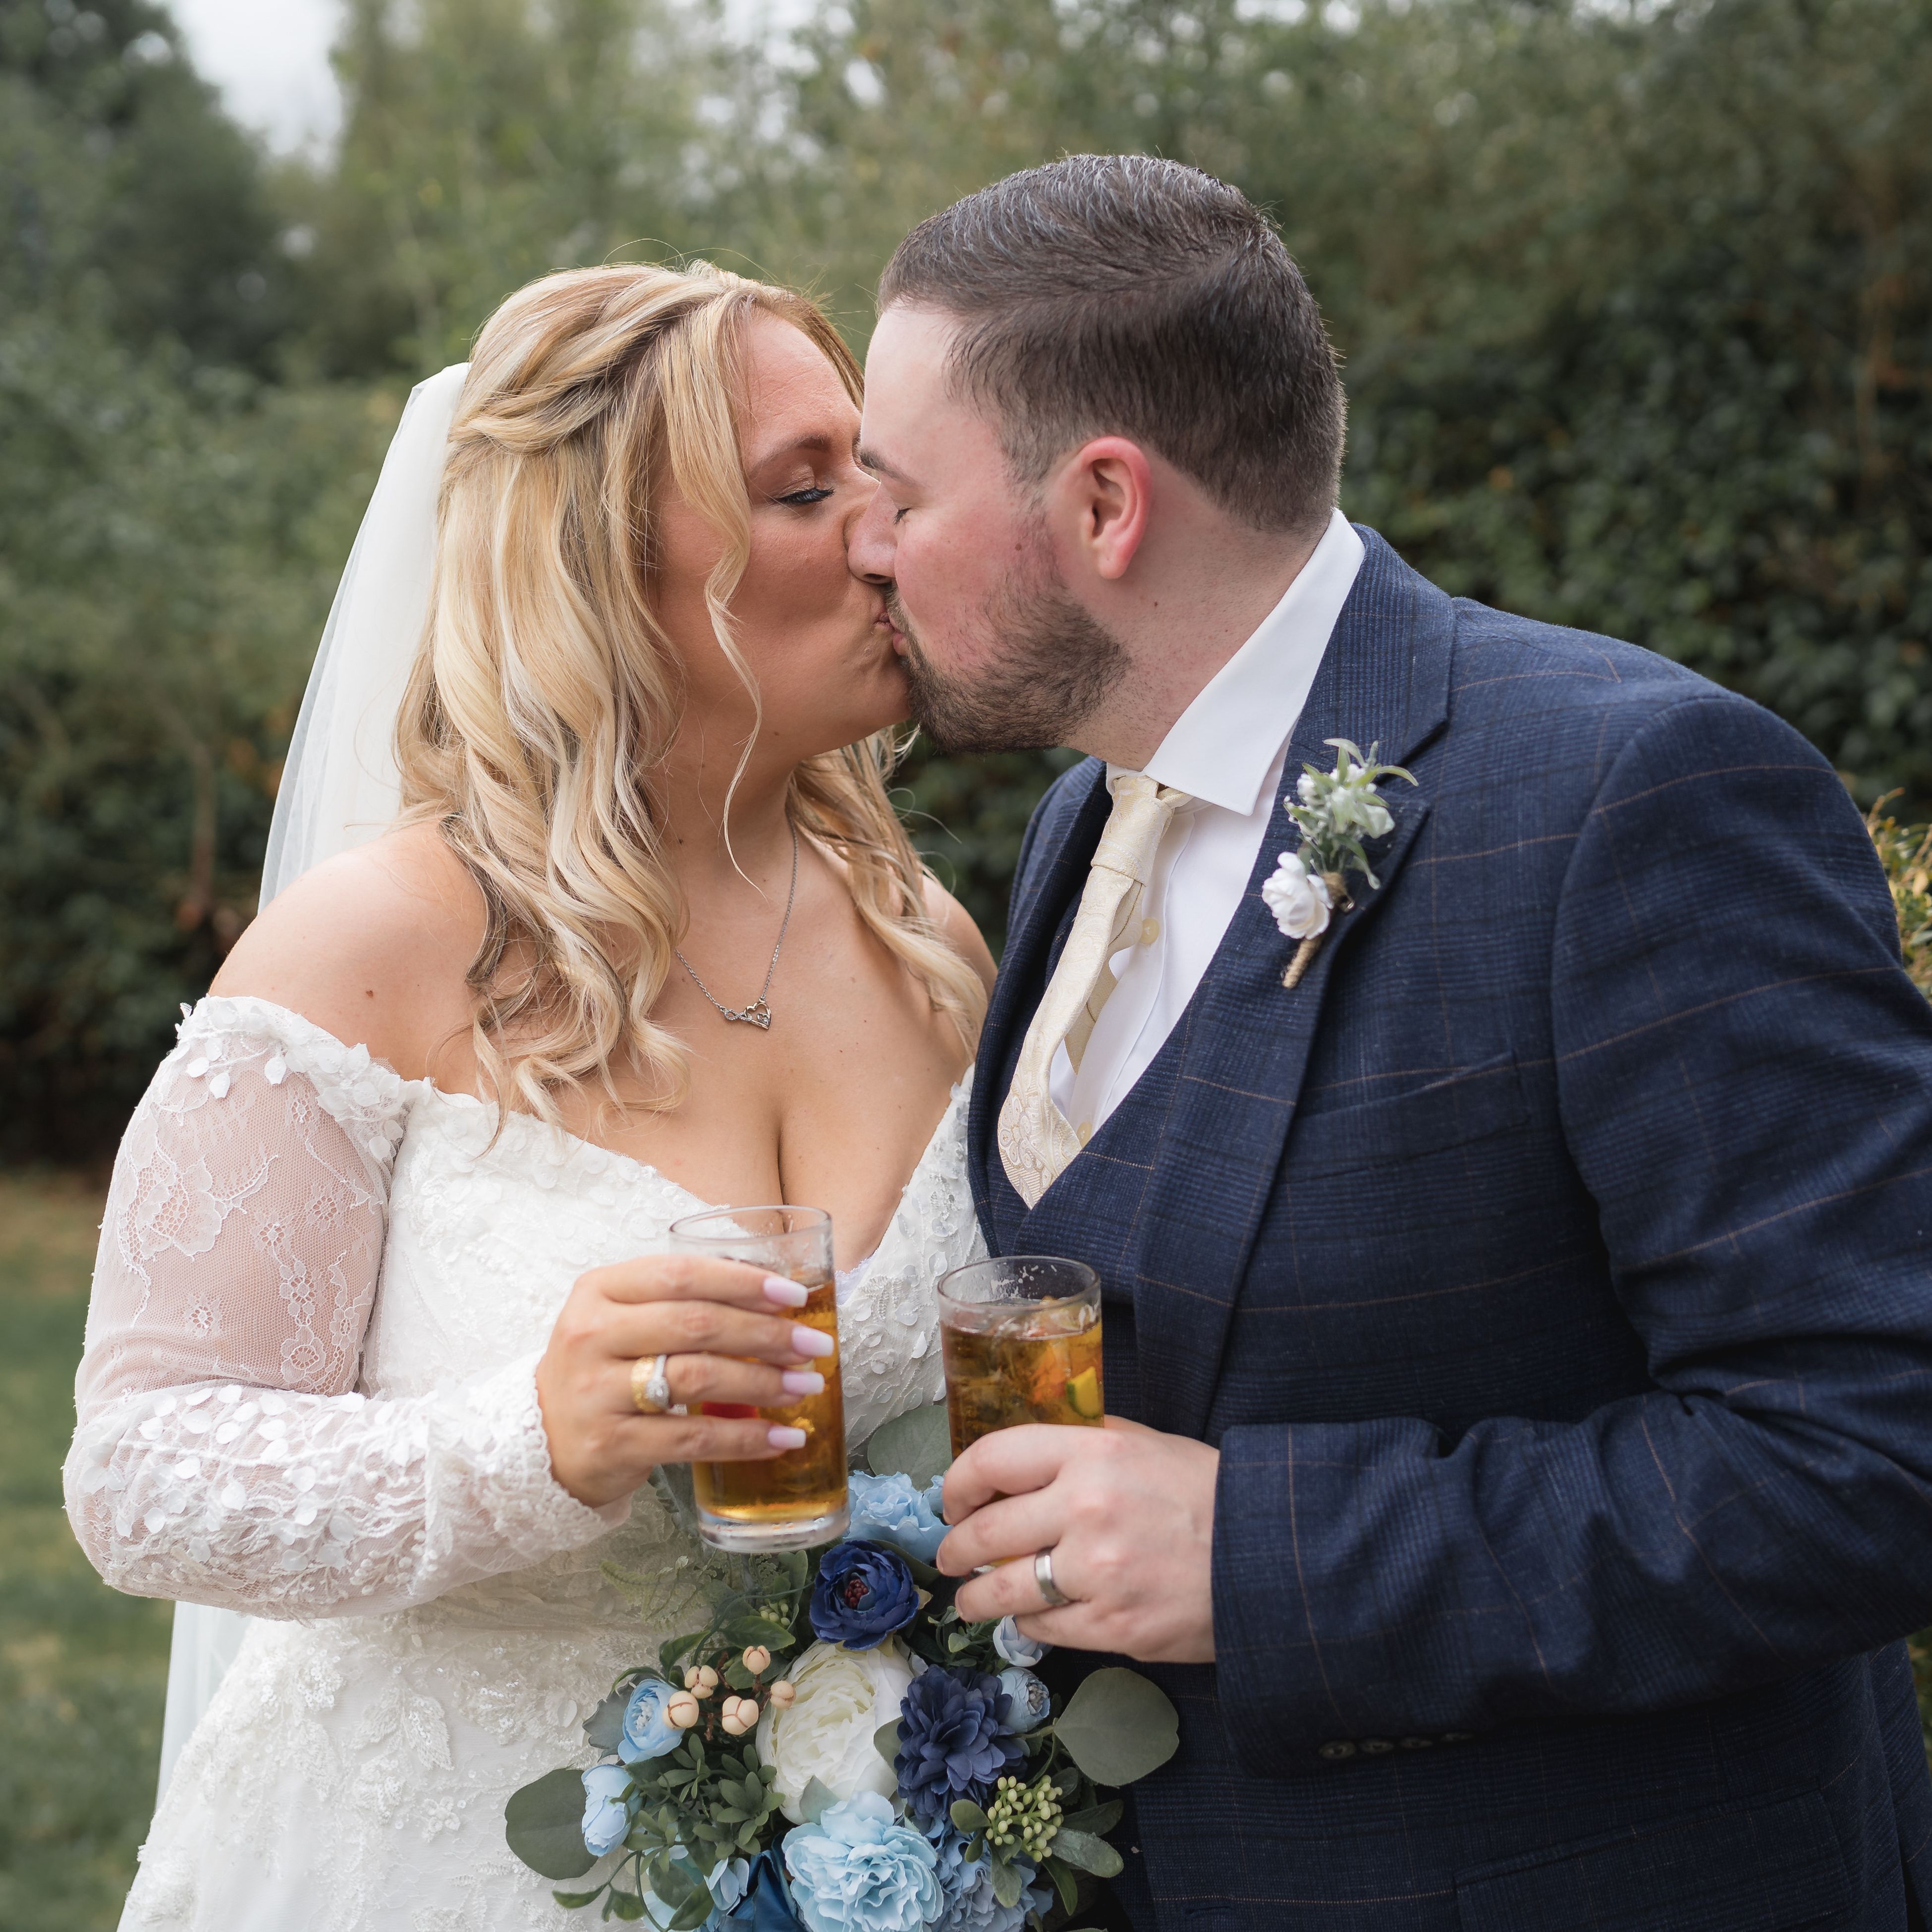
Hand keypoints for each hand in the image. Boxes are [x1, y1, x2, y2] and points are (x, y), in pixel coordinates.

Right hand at [535, 1254, 833, 1507]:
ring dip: (763, 1383)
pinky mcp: (610, 1444)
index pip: (682, 1275)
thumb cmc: (603, 1367)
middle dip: (766, 1334)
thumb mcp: (623, 1317)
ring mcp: (596, 1392)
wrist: (541, 1439)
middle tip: (813, 1346)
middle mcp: (591, 1335)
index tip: (795, 1297)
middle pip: (696, 1324)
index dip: (744, 1283)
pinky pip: (692, 1440)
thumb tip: (772, 1291)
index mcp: (599, 1290)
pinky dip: (745, 1438)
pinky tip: (782, 1437)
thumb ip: (680, 1299)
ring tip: (806, 1387)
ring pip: (697, 1378)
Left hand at [936, 1417, 1218, 1663]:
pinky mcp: (1112, 1625)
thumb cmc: (1204, 1493)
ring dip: (974, 1598)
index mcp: (1092, 1453)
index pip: (994, 1459)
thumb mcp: (1143, 1444)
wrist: (1266, 1554)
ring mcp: (1097, 1572)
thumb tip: (1022, 1456)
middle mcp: (1086, 1508)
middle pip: (987, 1530)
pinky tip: (1029, 1616)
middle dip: (956, 1548)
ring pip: (1003, 1589)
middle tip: (950, 1556)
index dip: (958, 1482)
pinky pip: (1042, 1627)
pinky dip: (1028, 1622)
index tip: (951, 1500)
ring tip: (968, 1600)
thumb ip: (1081, 1443)